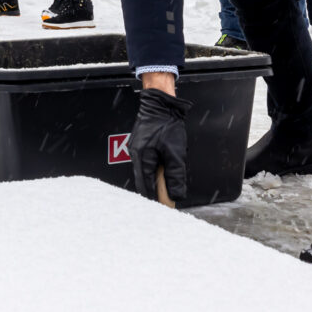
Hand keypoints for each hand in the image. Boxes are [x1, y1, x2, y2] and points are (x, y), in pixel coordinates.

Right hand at [128, 86, 190, 206]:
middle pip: (144, 181)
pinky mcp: (140, 146)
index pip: (146, 187)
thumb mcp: (175, 153)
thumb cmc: (167, 124)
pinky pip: (146, 162)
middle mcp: (136, 155)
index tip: (165, 207)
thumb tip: (175, 194)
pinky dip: (155, 169)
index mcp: (142, 158)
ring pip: (145, 172)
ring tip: (169, 179)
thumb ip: (175, 176)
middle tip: (169, 197)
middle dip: (157, 189)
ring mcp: (137, 150)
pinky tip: (164, 167)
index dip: (156, 199)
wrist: (161, 104)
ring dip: (157, 178)